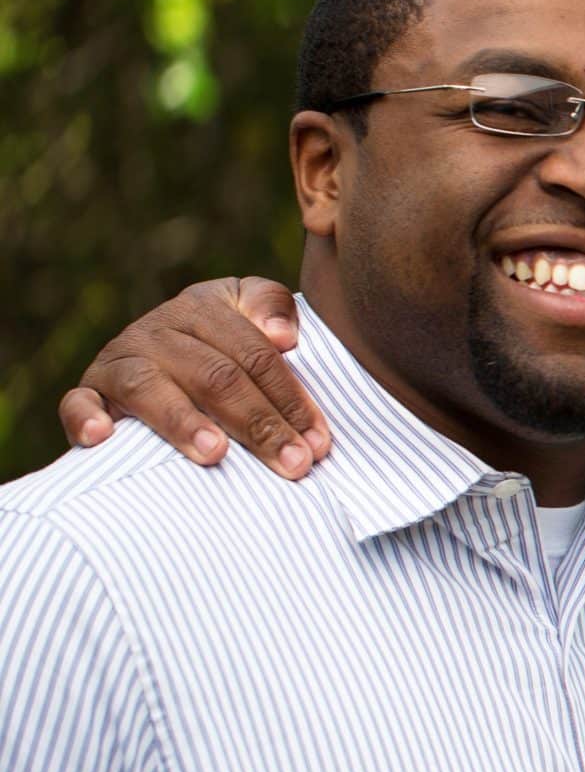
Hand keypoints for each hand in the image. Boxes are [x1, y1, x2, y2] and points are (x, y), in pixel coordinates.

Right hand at [57, 276, 329, 477]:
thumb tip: (283, 336)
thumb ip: (272, 308)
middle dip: (259, 424)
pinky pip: (77, 402)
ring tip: (215, 453)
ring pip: (150, 387)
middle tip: (293, 463)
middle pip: (214, 376)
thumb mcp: (251, 313)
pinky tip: (104, 439)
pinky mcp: (88, 391)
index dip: (291, 399)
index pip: (256, 356)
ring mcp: (118, 361)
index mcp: (203, 309)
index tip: (319, 442)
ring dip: (183, 422)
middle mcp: (157, 331)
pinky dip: (86, 418)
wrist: (159, 352)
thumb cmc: (224, 344)